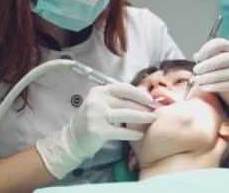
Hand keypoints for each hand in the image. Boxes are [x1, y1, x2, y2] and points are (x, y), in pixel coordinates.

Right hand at [36, 83, 156, 178]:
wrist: (72, 139)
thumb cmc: (91, 121)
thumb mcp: (100, 104)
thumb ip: (116, 100)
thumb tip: (142, 98)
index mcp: (99, 91)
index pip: (124, 88)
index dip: (140, 93)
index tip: (151, 99)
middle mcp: (96, 101)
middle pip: (126, 102)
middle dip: (144, 106)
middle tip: (156, 110)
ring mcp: (96, 115)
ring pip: (126, 115)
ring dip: (142, 117)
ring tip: (153, 119)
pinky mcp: (98, 131)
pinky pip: (120, 132)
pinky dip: (132, 134)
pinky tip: (140, 135)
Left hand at [193, 38, 228, 133]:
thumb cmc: (226, 82)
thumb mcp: (216, 69)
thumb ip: (208, 61)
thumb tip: (197, 55)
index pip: (222, 43)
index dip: (208, 49)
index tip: (198, 58)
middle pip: (225, 58)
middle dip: (208, 64)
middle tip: (196, 71)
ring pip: (226, 72)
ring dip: (209, 77)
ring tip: (198, 80)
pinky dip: (215, 86)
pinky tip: (205, 87)